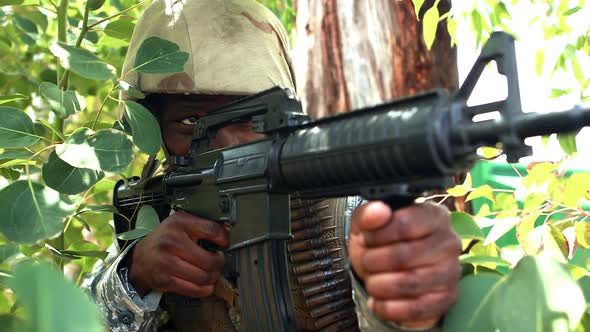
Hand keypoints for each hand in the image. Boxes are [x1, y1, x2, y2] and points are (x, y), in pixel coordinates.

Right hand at [128, 211, 228, 297]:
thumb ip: (203, 225)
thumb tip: (227, 231)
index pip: (211, 230)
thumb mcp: (181, 223)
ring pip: (203, 277)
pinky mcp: (165, 280)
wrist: (141, 257)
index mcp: (179, 223)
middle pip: (209, 260)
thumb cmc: (166, 239)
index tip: (224, 244)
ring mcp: (167, 263)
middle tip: (218, 260)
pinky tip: (205, 283)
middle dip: (219, 262)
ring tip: (212, 272)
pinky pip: (194, 290)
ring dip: (213, 277)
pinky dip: (205, 289)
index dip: (224, 238)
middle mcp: (172, 242)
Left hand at [348, 201, 460, 326]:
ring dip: (379, 285)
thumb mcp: (368, 224)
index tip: (367, 240)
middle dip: (374, 261)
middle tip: (366, 262)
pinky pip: (415, 308)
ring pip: (408, 283)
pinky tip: (377, 301)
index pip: (405, 224)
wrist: (391, 270)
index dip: (377, 235)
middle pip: (403, 256)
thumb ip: (368, 214)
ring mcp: (451, 272)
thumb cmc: (382, 242)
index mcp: (434, 215)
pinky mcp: (447, 298)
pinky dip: (388, 307)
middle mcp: (449, 242)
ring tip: (371, 281)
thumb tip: (379, 211)